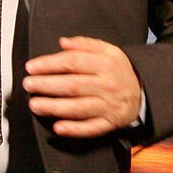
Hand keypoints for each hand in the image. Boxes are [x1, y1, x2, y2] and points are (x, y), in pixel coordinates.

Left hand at [23, 36, 141, 136]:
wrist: (143, 92)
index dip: (49, 64)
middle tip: (29, 85)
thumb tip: (64, 42)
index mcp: (106, 64)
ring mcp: (108, 105)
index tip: (32, 67)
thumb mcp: (109, 51)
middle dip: (47, 85)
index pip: (73, 63)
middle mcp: (107, 85)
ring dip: (55, 107)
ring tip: (35, 105)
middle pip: (73, 85)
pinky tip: (59, 127)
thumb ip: (85, 44)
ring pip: (79, 108)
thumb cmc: (120, 72)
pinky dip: (74, 129)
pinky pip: (91, 128)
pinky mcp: (109, 123)